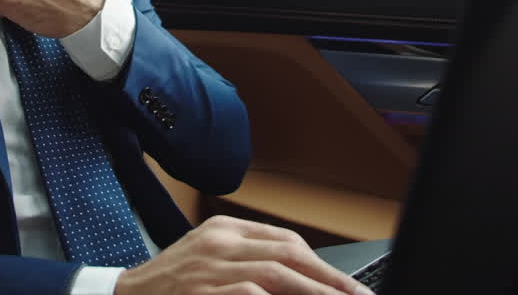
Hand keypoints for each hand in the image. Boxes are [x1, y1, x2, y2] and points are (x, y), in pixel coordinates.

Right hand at [115, 216, 372, 294]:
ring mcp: (209, 267)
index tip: (347, 286)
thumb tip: (301, 282)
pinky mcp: (202, 292)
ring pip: (276, 274)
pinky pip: (250, 294)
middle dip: (329, 279)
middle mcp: (218, 242)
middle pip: (288, 253)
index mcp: (223, 229)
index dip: (322, 266)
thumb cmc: (170, 288)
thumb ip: (248, 263)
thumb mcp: (208, 261)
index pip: (286, 241)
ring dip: (314, 293)